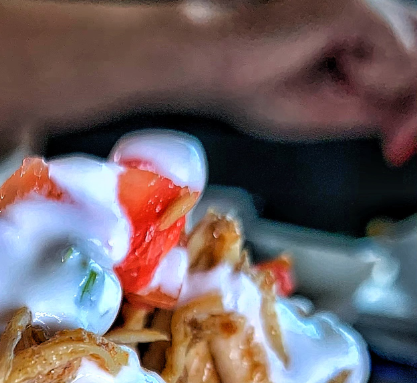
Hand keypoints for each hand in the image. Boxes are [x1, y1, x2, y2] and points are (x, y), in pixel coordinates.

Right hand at [194, 0, 416, 162]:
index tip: (395, 146)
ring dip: (382, 92)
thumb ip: (378, 110)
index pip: (413, 63)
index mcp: (361, 32)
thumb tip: (412, 125)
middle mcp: (373, 7)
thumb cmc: (248, 83)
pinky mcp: (360, 8)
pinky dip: (372, 81)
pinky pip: (403, 60)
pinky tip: (334, 70)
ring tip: (336, 87)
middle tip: (392, 145)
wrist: (209, 62)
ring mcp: (371, 2)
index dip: (411, 108)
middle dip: (410, 108)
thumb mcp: (329, 112)